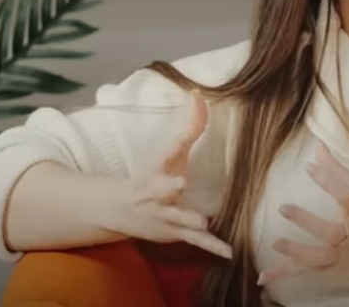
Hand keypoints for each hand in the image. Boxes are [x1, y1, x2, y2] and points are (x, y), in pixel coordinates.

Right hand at [99, 91, 232, 258]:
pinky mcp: (174, 233)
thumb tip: (200, 94)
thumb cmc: (153, 176)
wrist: (119, 210)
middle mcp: (157, 191)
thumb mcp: (171, 153)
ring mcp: (163, 215)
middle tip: (180, 182)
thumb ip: (191, 126)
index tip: (189, 131)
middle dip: (169, 186)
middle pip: (162, 188)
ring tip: (203, 222)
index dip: (178, 142)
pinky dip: (212, 247)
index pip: (170, 151)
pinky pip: (195, 241)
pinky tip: (229, 253)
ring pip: (176, 218)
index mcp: (158, 167)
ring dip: (187, 220)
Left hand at [257, 141, 348, 290]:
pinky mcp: (334, 273)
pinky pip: (307, 274)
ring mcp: (343, 259)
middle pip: (329, 231)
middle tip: (283, 208)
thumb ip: (339, 173)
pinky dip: (286, 275)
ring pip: (318, 258)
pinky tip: (264, 277)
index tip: (309, 167)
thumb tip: (317, 147)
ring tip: (275, 244)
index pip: (347, 195)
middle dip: (307, 221)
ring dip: (296, 252)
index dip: (329, 181)